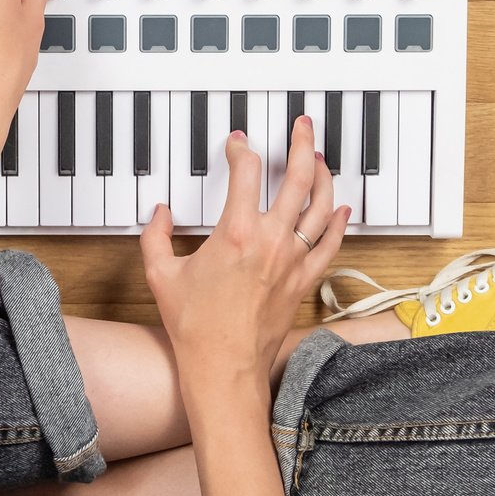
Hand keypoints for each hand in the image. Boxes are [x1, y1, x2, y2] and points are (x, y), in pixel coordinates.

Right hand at [138, 116, 350, 398]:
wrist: (223, 368)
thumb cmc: (194, 327)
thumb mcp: (160, 275)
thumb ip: (155, 236)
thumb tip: (159, 212)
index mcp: (235, 233)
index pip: (247, 172)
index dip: (242, 149)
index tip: (238, 143)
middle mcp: (271, 241)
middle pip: (298, 178)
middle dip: (302, 144)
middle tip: (302, 126)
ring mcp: (292, 261)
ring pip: (321, 206)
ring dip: (323, 176)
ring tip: (320, 158)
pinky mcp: (304, 281)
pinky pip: (330, 244)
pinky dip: (337, 222)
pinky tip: (339, 207)